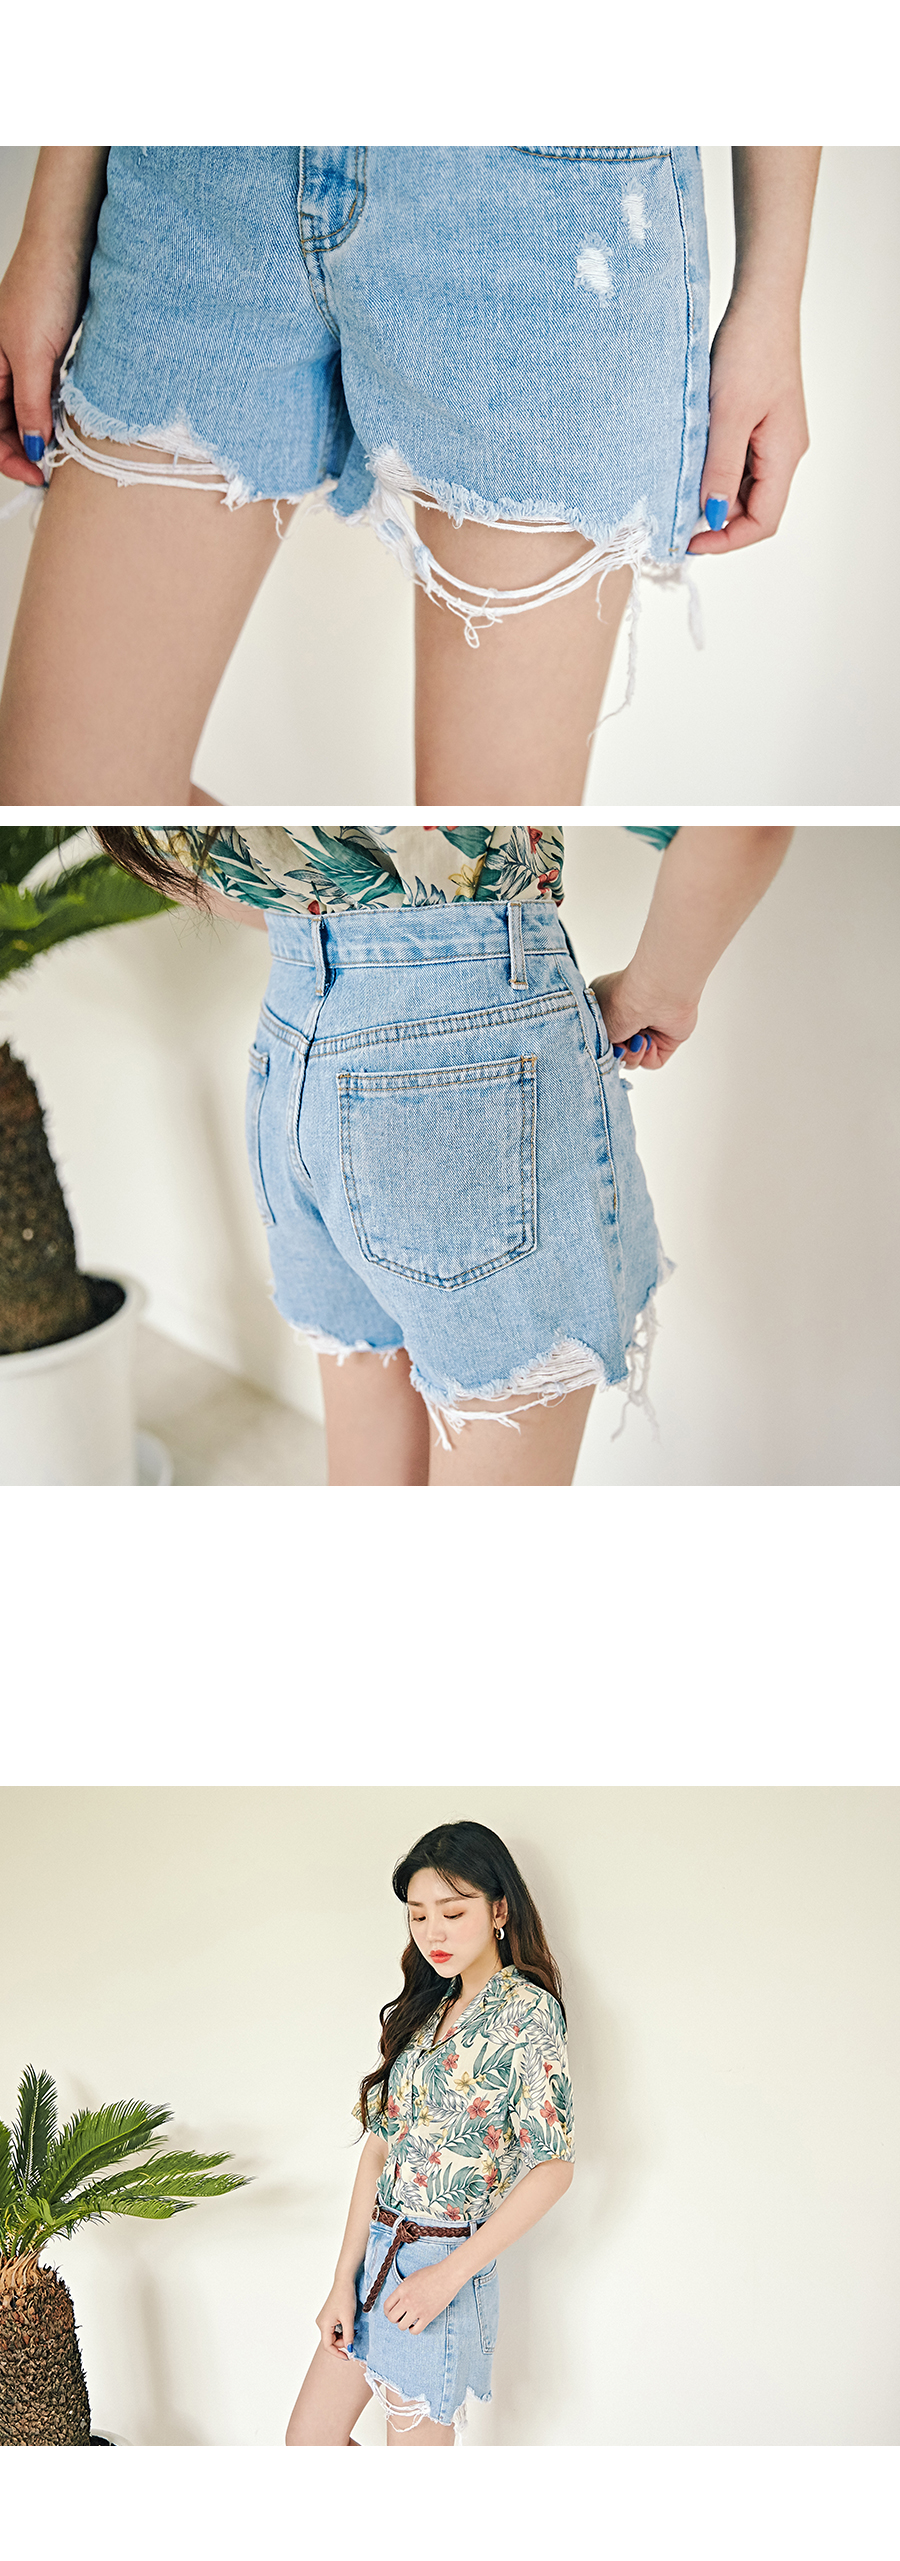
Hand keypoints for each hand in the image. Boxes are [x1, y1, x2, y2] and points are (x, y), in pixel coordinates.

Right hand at [0, 230, 86, 486]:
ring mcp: (25, 360)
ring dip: (44, 434)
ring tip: (65, 452)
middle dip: (27, 450)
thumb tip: (33, 446)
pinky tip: (71, 423)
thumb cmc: (43, 287)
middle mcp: (1, 367)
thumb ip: (30, 405)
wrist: (70, 246)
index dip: (9, 457)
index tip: (36, 475)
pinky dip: (57, 412)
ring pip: (29, 411)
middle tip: (52, 472)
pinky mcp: (48, 353)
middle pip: (7, 425)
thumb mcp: (33, 357)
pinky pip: (47, 393)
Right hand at [316, 2281, 357, 2359]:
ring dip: (343, 2336)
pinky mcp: (328, 2316)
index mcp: (323, 2325)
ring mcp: (324, 2319)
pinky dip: (341, 2330)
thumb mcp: (349, 2319)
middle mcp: (321, 2323)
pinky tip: (348, 2324)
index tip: (348, 2357)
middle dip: (342, 2342)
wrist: (344, 2282)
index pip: (328, 2346)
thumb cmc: (345, 2298)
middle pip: (330, 2341)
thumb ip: (348, 2336)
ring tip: (352, 2328)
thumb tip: (349, 2349)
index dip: (337, 2353)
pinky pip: (333, 2328)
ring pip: (333, 2335)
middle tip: (353, 2336)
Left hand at [383, 2261, 456, 2332]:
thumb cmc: (432, 2273)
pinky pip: (415, 2330)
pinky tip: (415, 2324)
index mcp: (402, 2289)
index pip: (387, 2306)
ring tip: (408, 2320)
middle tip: (400, 2316)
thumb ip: (404, 2287)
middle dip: (394, 2318)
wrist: (448, 2276)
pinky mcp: (427, 2316)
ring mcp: (417, 2309)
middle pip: (391, 2318)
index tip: (390, 2312)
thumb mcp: (413, 2276)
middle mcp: (407, 2300)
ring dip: (403, 2324)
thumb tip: (400, 2296)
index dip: (387, 2311)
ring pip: (401, 2326)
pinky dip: (413, 2330)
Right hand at [590, 969, 697, 1070]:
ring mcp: (649, 1027)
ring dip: (633, 1055)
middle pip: (617, 1051)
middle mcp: (628, 1016)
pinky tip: (649, 1041)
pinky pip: (653, 1061)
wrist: (655, 994)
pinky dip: (649, 1056)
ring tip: (637, 1039)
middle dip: (618, 1054)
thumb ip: (598, 1044)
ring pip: (634, 1059)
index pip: (601, 1036)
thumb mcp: (594, 1026)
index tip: (602, 1047)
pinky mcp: (666, 1038)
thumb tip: (610, 1055)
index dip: (601, 1047)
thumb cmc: (620, 1001)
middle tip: (621, 1046)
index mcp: (606, 1006)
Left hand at [687, 300, 809, 556]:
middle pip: (753, 508)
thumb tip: (712, 516)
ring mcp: (771, 439)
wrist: (760, 304)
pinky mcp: (758, 423)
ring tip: (678, 484)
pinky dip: (713, 469)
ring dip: (712, 492)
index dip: (727, 540)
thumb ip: (720, 469)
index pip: (764, 522)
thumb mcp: (728, 415)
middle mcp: (783, 453)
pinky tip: (690, 459)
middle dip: (716, 518)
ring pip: (742, 486)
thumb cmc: (750, 350)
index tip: (689, 541)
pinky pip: (737, 461)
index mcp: (784, 455)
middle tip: (673, 513)